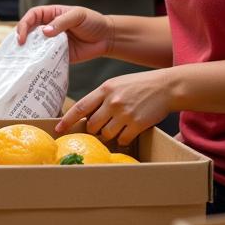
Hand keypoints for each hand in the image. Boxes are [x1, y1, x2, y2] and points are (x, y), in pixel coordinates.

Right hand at [16, 5, 113, 63]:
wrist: (107, 38)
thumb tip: (45, 32)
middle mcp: (49, 27)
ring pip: (35, 46)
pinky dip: (39, 62)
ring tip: (22, 58)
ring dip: (28, 51)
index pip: (32, 16)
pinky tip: (35, 66)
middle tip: (19, 48)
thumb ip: (62, 22)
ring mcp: (52, 42)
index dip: (24, 24)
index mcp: (51, 14)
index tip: (22, 35)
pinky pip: (46, 58)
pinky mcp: (58, 55)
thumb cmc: (93, 21)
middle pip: (29, 31)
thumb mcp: (78, 16)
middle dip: (21, 38)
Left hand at [55, 69, 175, 145]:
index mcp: (105, 89)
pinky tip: (128, 133)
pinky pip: (122, 139)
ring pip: (106, 134)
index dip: (67, 120)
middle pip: (92, 125)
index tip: (58, 129)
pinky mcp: (137, 124)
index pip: (80, 107)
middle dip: (93, 130)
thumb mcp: (117, 84)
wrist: (166, 87)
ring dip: (109, 135)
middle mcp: (112, 101)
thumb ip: (102, 97)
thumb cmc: (140, 85)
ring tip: (117, 128)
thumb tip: (87, 114)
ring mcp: (124, 113)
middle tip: (100, 128)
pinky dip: (123, 140)